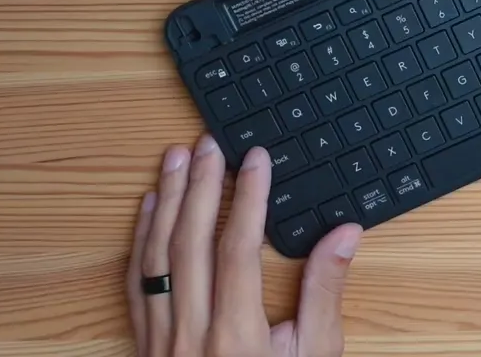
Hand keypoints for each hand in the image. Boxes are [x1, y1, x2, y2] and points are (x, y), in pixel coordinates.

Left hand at [127, 136, 363, 356]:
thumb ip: (324, 294)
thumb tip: (345, 233)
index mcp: (237, 338)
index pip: (237, 249)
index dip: (247, 197)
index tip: (254, 157)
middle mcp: (190, 336)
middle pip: (188, 245)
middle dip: (198, 186)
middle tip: (207, 143)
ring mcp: (161, 342)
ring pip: (154, 259)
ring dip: (164, 202)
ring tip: (174, 158)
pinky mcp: (145, 347)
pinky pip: (135, 285)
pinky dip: (140, 241)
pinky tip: (148, 209)